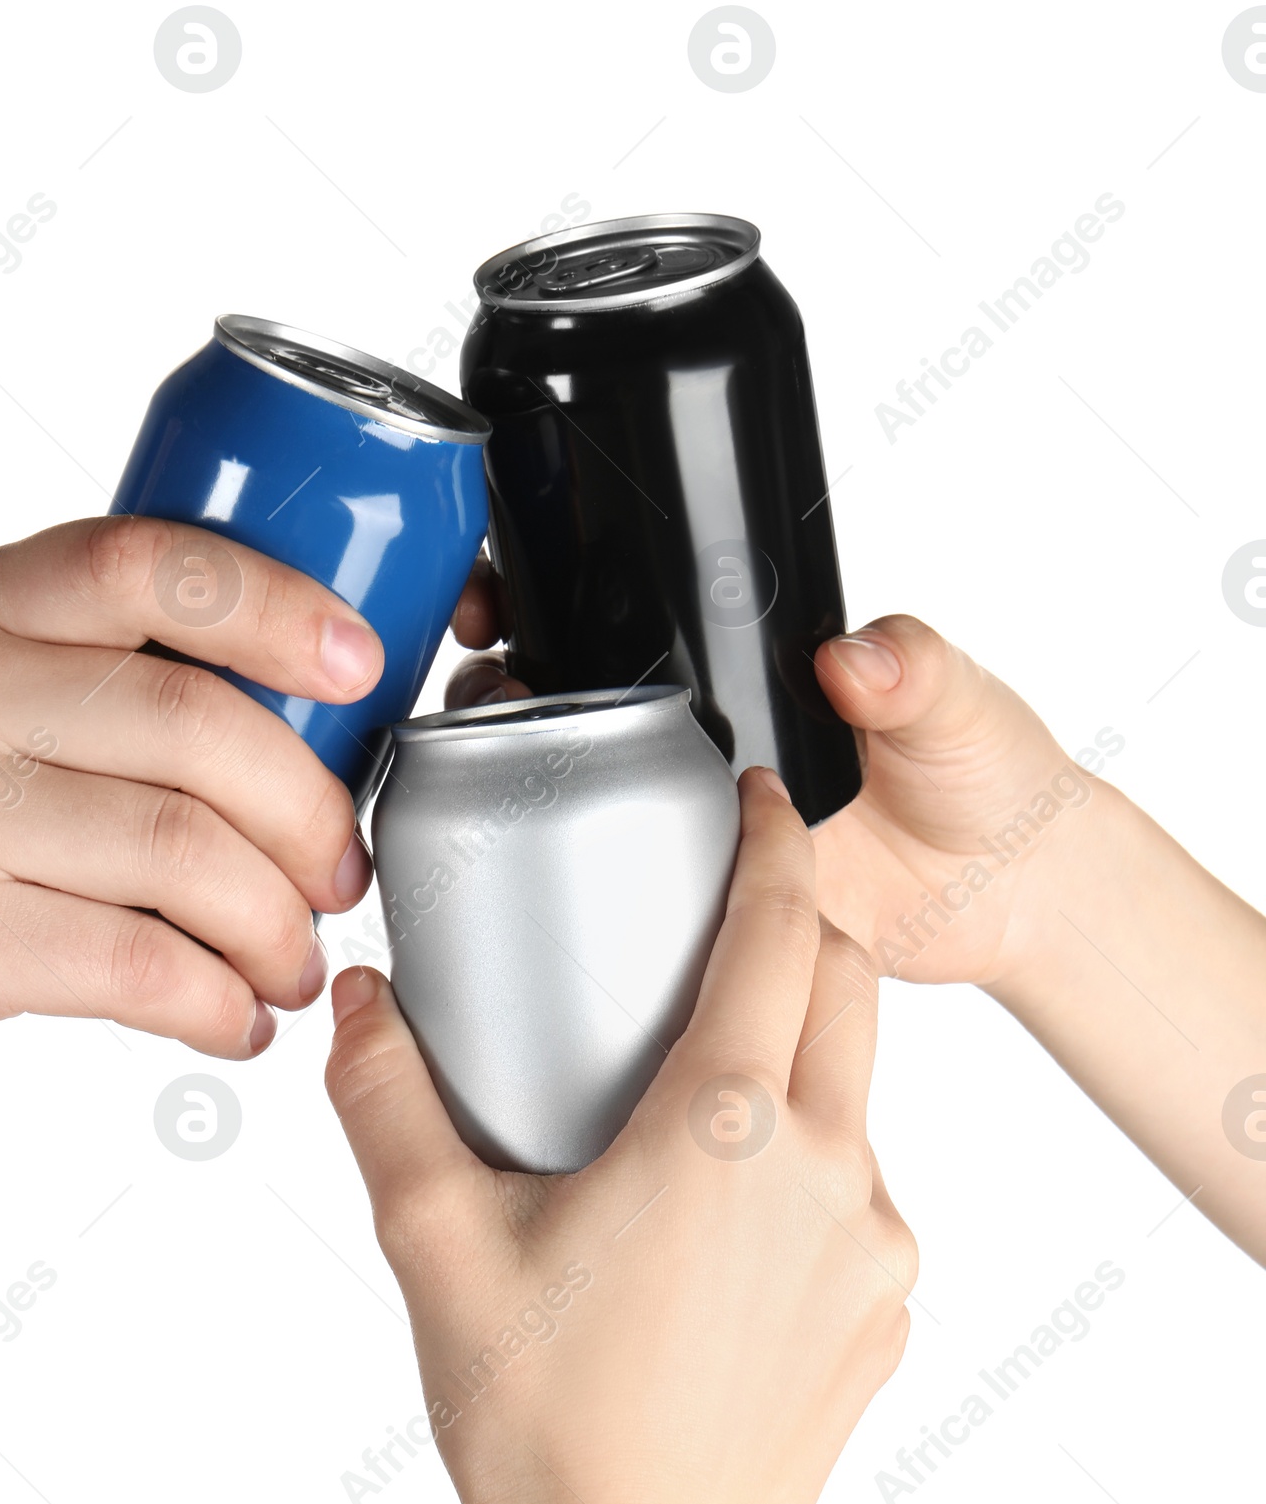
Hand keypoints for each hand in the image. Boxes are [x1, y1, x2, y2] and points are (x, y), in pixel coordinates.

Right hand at [0, 516, 379, 1139]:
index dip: (282, 606)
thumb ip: (73, 682)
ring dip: (277, 926)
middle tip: (340, 874)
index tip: (362, 668)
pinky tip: (230, 1021)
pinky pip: (142, 961)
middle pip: (202, 726)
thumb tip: (282, 722)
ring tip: (293, 964)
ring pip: (188, 851)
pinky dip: (219, 1003)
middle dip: (311, 813)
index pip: (150, 563)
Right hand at [324, 769, 915, 1503]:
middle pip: (846, 988)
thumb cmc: (545, 1433)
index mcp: (725, 1128)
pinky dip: (796, 1153)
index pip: (785, 930)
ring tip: (684, 1082)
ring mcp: (870, 1245)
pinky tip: (706, 1210)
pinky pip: (853, 1184)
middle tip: (715, 914)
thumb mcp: (435, 1245)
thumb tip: (359, 1000)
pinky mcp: (882, 1309)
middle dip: (797, 925)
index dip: (779, 841)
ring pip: (851, 1090)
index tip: (760, 794)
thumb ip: (388, 1100)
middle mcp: (826, 1170)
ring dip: (790, 1050)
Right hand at [447, 572, 1088, 986]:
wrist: (1018, 897)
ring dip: (530, 788)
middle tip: (485, 686)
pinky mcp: (711, 911)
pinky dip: (591, 891)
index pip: (628, 622)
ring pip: (586, 803)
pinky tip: (558, 883)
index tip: (501, 593)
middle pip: (575, 709)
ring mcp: (702, 828)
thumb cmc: (993, 773)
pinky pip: (635, 902)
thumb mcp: (955, 698)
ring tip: (497, 776)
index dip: (550, 598)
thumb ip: (910, 666)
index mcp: (749, 678)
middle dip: (506, 691)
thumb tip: (853, 657)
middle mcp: (709, 748)